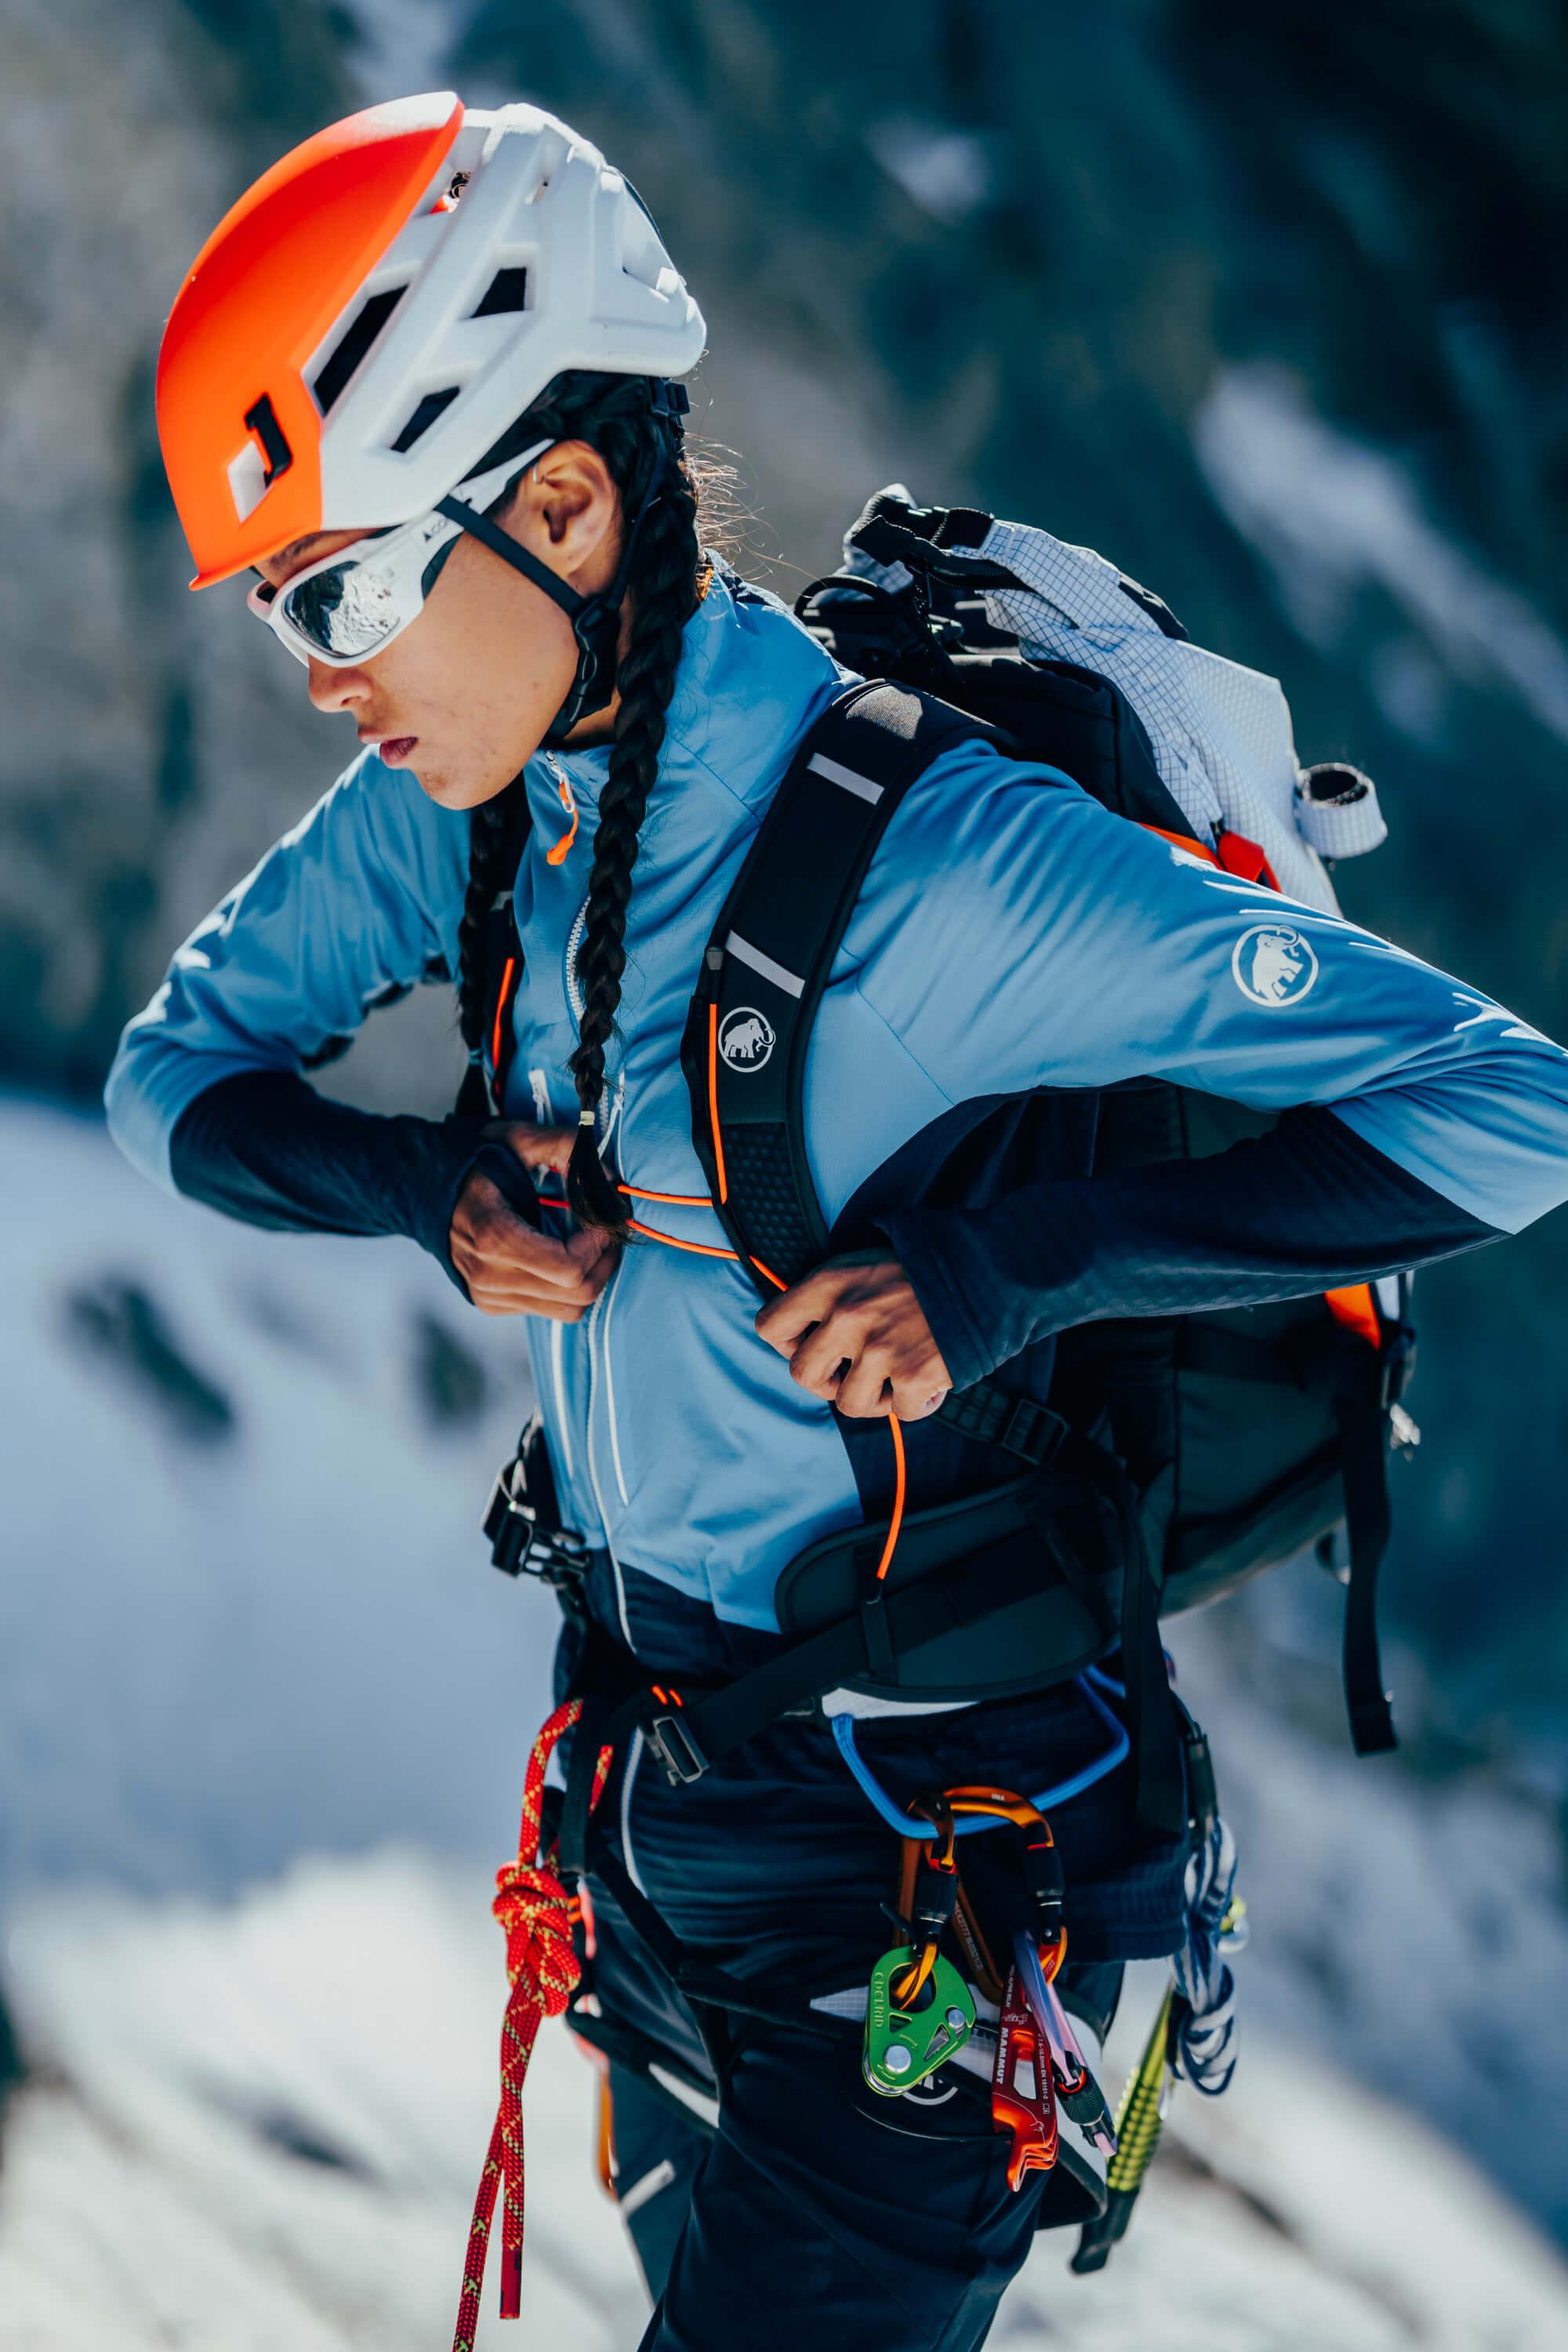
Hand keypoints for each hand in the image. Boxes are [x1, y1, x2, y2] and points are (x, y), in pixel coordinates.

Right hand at [450, 1123, 616, 1318]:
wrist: (426, 1190)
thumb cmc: (476, 1162)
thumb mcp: (518, 1139)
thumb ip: (565, 1146)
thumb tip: (608, 1178)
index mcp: (493, 1237)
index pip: (569, 1268)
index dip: (598, 1245)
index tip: (601, 1218)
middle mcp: (489, 1276)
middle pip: (576, 1294)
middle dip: (604, 1262)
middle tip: (605, 1232)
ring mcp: (489, 1295)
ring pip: (569, 1309)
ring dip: (591, 1277)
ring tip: (589, 1244)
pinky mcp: (491, 1304)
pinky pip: (549, 1310)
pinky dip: (567, 1287)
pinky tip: (560, 1255)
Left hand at [754, 1256, 951, 1418]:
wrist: (988, 1270)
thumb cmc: (923, 1269)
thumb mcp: (864, 1263)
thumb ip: (831, 1295)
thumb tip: (805, 1335)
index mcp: (829, 1283)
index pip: (770, 1325)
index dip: (788, 1343)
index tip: (814, 1343)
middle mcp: (847, 1316)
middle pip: (802, 1374)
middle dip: (825, 1382)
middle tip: (853, 1373)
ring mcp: (880, 1348)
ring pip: (849, 1403)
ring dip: (874, 1398)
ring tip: (898, 1377)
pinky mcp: (914, 1375)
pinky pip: (901, 1413)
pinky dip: (918, 1404)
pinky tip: (931, 1381)